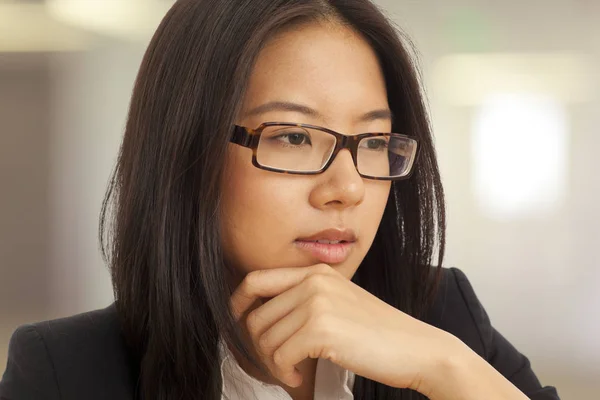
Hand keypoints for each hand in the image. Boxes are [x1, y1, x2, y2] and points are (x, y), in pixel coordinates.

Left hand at [229, 263, 457, 394]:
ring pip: (265, 339)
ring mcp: (317, 303)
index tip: (236, 324)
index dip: (236, 303)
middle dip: (259, 346)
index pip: (256, 279)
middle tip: (279, 362)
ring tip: (293, 371)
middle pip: (256, 316)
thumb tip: (260, 317)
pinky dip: (285, 373)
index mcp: (316, 272)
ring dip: (273, 363)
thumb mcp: (339, 303)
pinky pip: (280, 356)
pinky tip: (300, 377)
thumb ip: (304, 301)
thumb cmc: (378, 333)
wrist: (417, 348)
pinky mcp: (321, 329)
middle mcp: (313, 281)